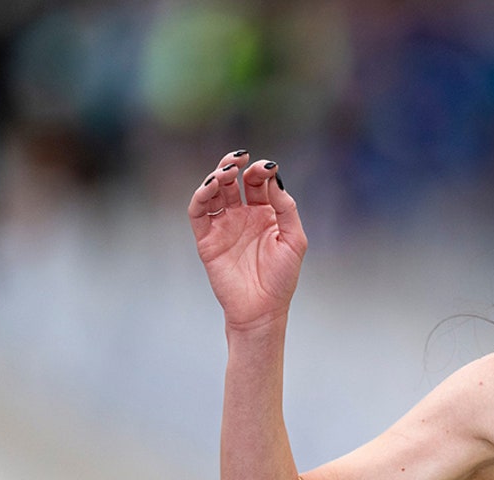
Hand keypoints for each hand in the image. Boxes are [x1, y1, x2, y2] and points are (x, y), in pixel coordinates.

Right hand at [188, 150, 307, 330]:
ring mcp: (224, 226)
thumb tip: (274, 179)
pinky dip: (201, 196)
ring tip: (226, 170)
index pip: (258, 184)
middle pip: (233, 182)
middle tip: (240, 158)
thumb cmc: (281, 277)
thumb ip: (286, 208)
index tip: (266, 166)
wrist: (262, 309)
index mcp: (265, 214)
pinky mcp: (207, 238)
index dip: (260, 171)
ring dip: (217, 177)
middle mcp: (242, 216)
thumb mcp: (294, 240)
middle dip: (235, 166)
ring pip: (214, 192)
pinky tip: (210, 186)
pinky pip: (199, 212)